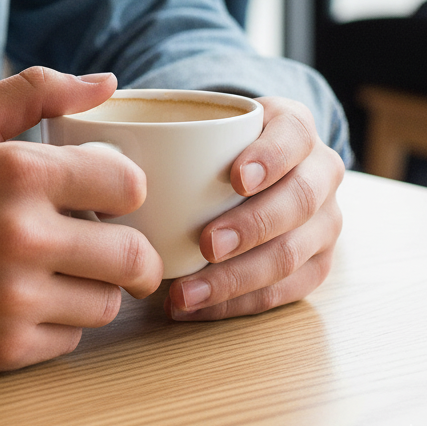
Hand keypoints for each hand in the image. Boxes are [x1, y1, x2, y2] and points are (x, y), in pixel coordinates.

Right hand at [0, 68, 162, 371]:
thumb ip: (36, 91)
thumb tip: (107, 84)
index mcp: (17, 173)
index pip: (128, 185)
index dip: (124, 187)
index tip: (106, 193)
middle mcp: (21, 238)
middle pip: (133, 255)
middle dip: (127, 246)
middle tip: (105, 240)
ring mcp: (12, 300)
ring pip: (107, 302)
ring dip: (94, 284)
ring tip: (59, 268)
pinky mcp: (2, 348)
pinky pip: (70, 339)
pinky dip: (59, 320)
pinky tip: (26, 297)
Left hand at [166, 97, 343, 320]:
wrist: (256, 166)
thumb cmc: (215, 143)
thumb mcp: (205, 118)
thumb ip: (167, 121)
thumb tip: (102, 130)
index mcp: (294, 128)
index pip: (295, 136)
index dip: (271, 157)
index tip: (236, 177)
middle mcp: (320, 173)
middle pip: (299, 202)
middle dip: (252, 227)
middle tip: (205, 245)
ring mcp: (324, 222)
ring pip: (293, 256)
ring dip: (237, 279)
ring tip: (186, 291)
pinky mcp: (315, 264)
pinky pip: (283, 292)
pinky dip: (236, 303)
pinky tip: (194, 307)